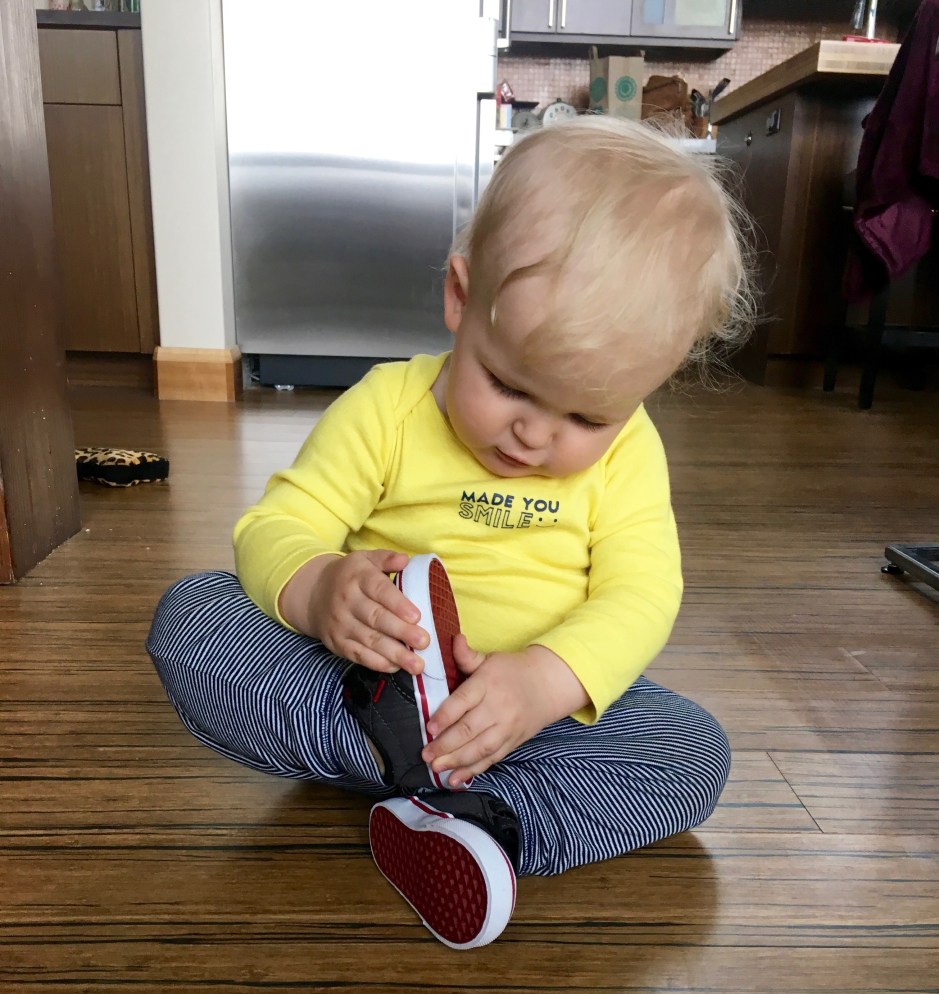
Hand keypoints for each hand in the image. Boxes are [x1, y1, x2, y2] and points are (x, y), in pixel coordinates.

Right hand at [279, 549, 428, 673]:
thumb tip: (404, 559)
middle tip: (424, 641)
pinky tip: (396, 667)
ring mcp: (341, 625)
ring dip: (394, 654)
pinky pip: (358, 656)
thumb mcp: (365, 559)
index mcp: (358, 577)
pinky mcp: (337, 644)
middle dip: (401, 632)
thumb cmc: (350, 576)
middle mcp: (347, 602)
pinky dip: (377, 663)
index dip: (398, 604)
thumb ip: (385, 558)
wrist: (313, 594)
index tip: (417, 616)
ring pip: (369, 641)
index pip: (379, 590)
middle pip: (376, 618)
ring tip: (417, 664)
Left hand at [422, 637, 589, 786]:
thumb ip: (467, 655)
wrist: (548, 685)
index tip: (429, 728)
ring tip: (436, 768)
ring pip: (480, 748)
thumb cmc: (512, 671)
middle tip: (426, 754)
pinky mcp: (512, 742)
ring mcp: (506, 727)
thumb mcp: (490, 659)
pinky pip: (491, 759)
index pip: (463, 702)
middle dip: (445, 744)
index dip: (445, 716)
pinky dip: (473, 771)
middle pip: (469, 729)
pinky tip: (456, 779)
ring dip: (456, 761)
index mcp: (488, 684)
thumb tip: (453, 639)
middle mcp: (497, 707)